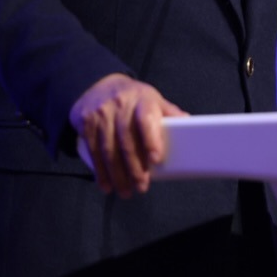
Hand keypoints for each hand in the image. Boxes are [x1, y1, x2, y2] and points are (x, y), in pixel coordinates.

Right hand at [69, 73, 187, 197]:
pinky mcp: (86, 123)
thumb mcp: (152, 99)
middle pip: (126, 140)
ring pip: (108, 149)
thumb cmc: (132, 98)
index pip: (146, 119)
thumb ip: (169, 113)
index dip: (151, 139)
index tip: (156, 159)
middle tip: (142, 186)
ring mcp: (101, 114)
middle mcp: (120, 106)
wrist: (97, 85)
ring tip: (126, 191)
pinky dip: (100, 171)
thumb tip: (190, 125)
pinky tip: (106, 185)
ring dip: (117, 175)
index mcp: (142, 100)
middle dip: (134, 167)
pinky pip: (93, 151)